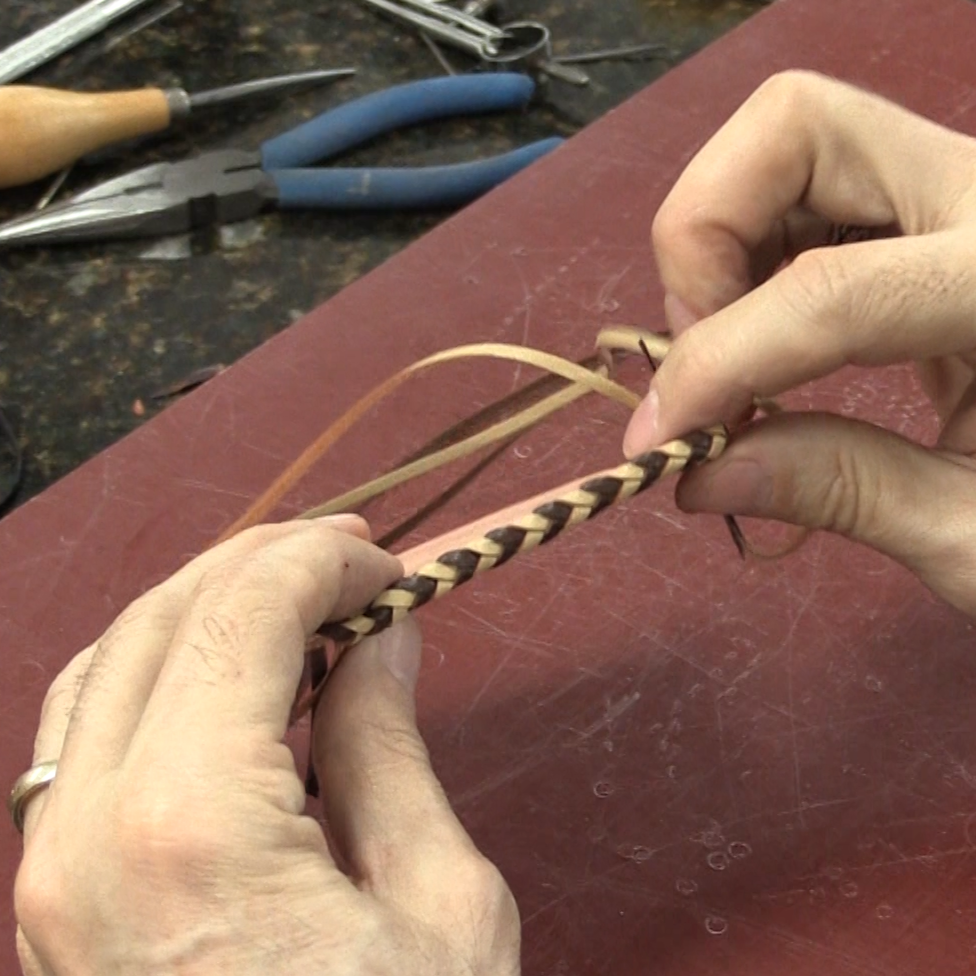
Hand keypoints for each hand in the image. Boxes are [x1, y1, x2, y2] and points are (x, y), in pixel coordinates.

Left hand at [14, 517, 519, 974]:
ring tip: (297, 600)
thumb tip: (383, 638)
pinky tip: (234, 680)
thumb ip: (388, 746)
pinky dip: (162, 672)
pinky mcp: (52, 902)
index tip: (391, 565)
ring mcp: (50, 871)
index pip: (244, 611)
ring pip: (109, 661)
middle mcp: (88, 834)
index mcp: (191, 826)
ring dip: (205, 606)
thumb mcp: (435, 905)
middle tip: (353, 562)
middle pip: (166, 615)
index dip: (324, 560)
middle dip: (266, 562)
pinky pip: (86, 734)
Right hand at [624, 70, 975, 613]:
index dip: (718, 361)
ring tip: (729, 350)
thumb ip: (842, 490)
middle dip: (706, 236)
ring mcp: (955, 185)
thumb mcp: (975, 533)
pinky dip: (745, 252)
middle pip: (795, 127)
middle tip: (706, 350)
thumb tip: (698, 473)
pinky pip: (802, 184)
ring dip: (717, 243)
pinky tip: (758, 335)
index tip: (657, 438)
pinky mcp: (926, 203)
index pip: (833, 289)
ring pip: (787, 138)